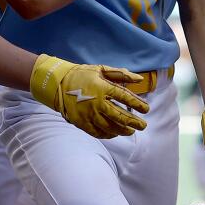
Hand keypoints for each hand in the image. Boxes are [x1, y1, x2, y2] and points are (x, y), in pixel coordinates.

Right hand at [29, 55, 149, 138]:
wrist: (58, 84)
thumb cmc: (82, 75)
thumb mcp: (101, 69)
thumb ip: (121, 74)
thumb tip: (139, 79)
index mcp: (103, 88)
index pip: (125, 97)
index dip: (138, 104)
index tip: (146, 109)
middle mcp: (97, 103)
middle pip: (120, 116)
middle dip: (134, 122)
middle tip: (143, 126)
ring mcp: (89, 114)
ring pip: (110, 127)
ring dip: (123, 130)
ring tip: (131, 131)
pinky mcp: (81, 122)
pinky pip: (98, 133)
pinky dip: (108, 135)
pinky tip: (115, 134)